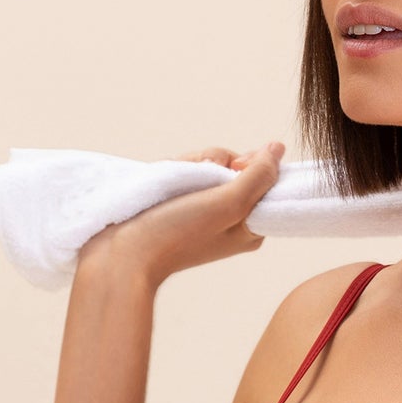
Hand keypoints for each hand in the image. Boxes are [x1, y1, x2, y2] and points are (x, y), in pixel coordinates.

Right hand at [77, 141, 285, 284]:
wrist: (123, 253)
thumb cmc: (178, 233)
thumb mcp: (229, 203)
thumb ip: (259, 177)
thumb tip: (278, 149)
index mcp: (252, 226)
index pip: (265, 177)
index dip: (248, 165)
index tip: (230, 171)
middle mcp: (232, 217)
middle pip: (235, 166)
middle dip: (212, 163)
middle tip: (196, 178)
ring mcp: (204, 208)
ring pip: (207, 165)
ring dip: (189, 164)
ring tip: (173, 180)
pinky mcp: (179, 201)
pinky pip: (185, 171)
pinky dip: (174, 169)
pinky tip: (162, 179)